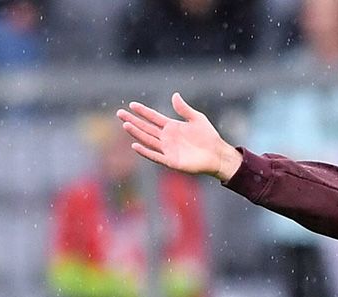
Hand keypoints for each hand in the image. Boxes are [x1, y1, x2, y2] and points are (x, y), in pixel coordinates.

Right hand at [116, 93, 241, 181]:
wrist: (218, 154)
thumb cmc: (209, 137)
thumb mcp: (197, 119)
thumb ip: (184, 109)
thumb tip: (175, 95)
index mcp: (172, 127)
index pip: (154, 117)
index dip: (143, 111)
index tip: (132, 104)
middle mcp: (167, 138)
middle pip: (147, 128)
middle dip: (133, 120)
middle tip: (120, 113)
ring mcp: (168, 149)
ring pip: (148, 140)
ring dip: (137, 133)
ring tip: (125, 125)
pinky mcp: (171, 161)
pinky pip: (155, 156)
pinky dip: (145, 151)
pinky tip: (135, 145)